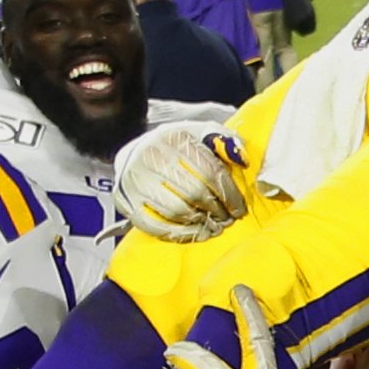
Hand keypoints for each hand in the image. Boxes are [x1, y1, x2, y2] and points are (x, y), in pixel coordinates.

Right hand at [115, 123, 246, 240]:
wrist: (136, 153)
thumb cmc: (177, 147)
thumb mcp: (201, 134)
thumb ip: (226, 142)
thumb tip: (243, 160)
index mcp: (173, 138)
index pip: (209, 171)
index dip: (229, 194)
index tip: (239, 209)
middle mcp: (150, 156)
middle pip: (193, 192)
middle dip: (216, 210)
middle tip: (227, 220)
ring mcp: (135, 180)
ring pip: (175, 211)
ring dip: (200, 223)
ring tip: (213, 226)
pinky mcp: (125, 201)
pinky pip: (155, 226)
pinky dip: (179, 234)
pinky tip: (195, 233)